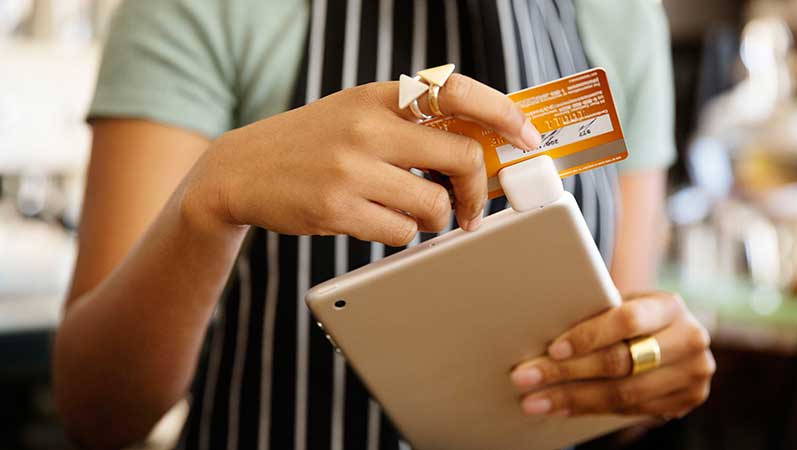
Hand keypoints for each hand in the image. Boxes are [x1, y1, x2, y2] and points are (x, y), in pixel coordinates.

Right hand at [183, 75, 540, 244]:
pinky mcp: (336, 209)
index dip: (503, 114)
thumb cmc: (311, 142)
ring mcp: (351, 169)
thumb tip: (477, 144)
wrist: (242, 169)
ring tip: (411, 213)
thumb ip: (409, 120)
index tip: (526, 138)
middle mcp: (368, 126)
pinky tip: (377, 222)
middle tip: (471, 206)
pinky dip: (401, 234)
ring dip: (435, 218)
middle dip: (477, 189)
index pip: (457, 92)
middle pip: (461, 158)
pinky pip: (401, 233)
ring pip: (435, 206)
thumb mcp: (357, 112)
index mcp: (379, 95)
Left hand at [510, 292, 714, 418]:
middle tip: (526, 377)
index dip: (588, 336)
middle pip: (620, 362)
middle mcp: (690, 339)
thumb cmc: (634, 315)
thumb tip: (537, 325)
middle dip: (566, 372)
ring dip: (572, 399)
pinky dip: (591, 410)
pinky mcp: (688, 400)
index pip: (627, 320)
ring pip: (623, 394)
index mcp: (670, 305)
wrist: (674, 338)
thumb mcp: (624, 304)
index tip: (552, 349)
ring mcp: (693, 374)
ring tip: (535, 401)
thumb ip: (598, 312)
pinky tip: (561, 408)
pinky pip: (631, 411)